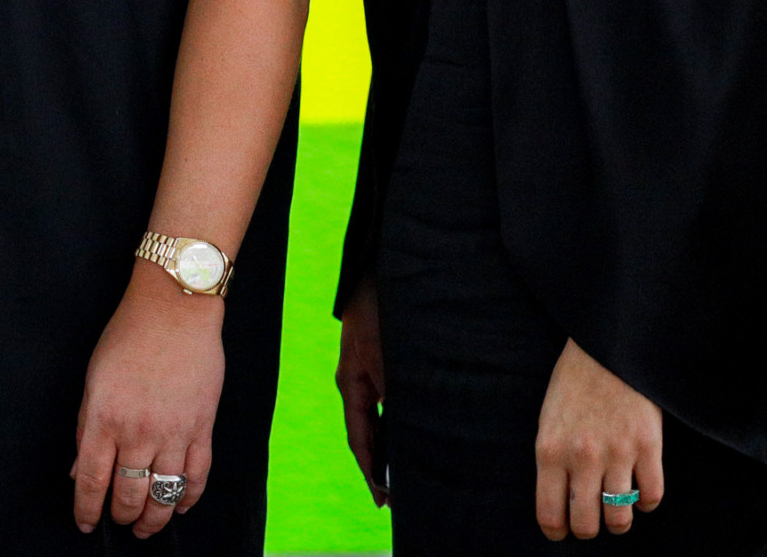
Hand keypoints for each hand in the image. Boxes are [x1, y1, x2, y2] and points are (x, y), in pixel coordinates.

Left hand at [71, 259, 225, 537]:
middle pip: (128, 494)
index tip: (85, 522)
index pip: (91, 481)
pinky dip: (189, 497)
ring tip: (147, 526)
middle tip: (119, 521)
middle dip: (121, 516)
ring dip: (154, 518)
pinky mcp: (202, 427)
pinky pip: (197, 475)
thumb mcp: (93, 379)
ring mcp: (173, 432)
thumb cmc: (129, 336)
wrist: (174, 308)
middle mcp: (137, 431)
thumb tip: (79, 469)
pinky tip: (181, 506)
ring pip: (162, 493)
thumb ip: (85, 427)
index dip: (87, 509)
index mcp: (104, 418)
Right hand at [335, 278, 389, 505]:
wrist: (377, 268)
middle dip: (379, 462)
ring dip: (391, 441)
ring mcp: (371, 370)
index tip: (382, 497)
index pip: (359, 437)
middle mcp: (359, 380)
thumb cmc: (378, 305)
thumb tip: (400, 421)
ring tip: (405, 468)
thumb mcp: (382, 349)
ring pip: (381, 415)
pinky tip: (415, 425)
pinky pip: (390, 398)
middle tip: (392, 494)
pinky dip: (399, 418)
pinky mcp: (385, 358)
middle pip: (368, 431)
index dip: (370, 468)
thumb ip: (389, 385)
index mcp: (352, 383)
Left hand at [534, 337, 663, 539]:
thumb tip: (560, 502)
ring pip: (620, 518)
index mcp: (550, 451)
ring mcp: (618, 453)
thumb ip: (553, 461)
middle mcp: (582, 458)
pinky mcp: (649, 446)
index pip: (550, 514)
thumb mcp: (548, 420)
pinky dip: (646, 503)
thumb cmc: (573, 383)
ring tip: (617, 512)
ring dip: (618, 522)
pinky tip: (640, 493)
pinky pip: (652, 496)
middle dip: (588, 530)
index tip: (562, 531)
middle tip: (591, 521)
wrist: (607, 346)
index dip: (557, 531)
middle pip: (587, 524)